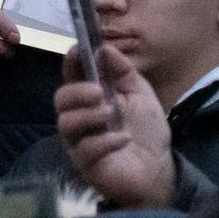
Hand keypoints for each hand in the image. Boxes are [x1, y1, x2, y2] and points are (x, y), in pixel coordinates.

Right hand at [55, 45, 176, 208]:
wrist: (158, 168)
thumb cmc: (146, 132)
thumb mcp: (140, 95)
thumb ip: (124, 72)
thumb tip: (106, 49)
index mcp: (90, 99)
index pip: (72, 77)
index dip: (71, 63)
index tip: (77, 51)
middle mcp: (79, 117)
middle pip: (60, 99)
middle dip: (77, 92)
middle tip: (99, 93)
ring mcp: (79, 141)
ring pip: (66, 123)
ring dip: (88, 115)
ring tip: (111, 116)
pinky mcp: (85, 162)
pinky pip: (85, 149)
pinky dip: (105, 141)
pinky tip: (124, 140)